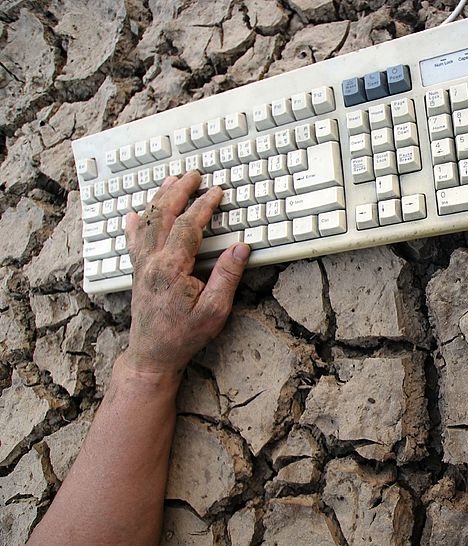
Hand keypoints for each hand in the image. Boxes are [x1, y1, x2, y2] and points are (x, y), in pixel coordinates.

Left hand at [122, 171, 249, 377]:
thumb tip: (240, 248)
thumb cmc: (184, 335)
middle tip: (192, 175)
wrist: (153, 354)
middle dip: (179, 191)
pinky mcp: (137, 272)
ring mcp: (141, 266)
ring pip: (147, 222)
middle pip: (163, 215)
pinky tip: (133, 213)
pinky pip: (132, 240)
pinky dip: (134, 223)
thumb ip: (227, 277)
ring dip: (159, 199)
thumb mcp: (215, 310)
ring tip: (170, 181)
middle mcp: (152, 262)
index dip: (203, 205)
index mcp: (172, 268)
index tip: (216, 191)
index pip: (187, 226)